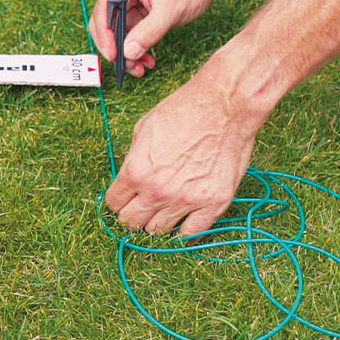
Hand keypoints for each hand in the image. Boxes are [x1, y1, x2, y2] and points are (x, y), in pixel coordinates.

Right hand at [88, 0, 225, 77]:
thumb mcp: (170, 9)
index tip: (113, 56)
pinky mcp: (138, 15)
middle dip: (115, 47)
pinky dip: (136, 50)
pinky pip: (129, 37)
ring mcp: (129, 4)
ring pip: (117, 34)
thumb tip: (128, 53)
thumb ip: (149, 31)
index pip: (103, 10)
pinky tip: (147, 61)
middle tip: (127, 66)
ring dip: (126, 53)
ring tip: (140, 68)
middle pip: (105, 24)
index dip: (104, 35)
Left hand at [105, 72, 265, 235]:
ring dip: (157, 223)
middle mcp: (158, 191)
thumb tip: (130, 178)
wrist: (225, 106)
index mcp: (136, 171)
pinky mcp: (213, 204)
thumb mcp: (144, 129)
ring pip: (159, 232)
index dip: (118, 201)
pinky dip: (185, 231)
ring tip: (163, 212)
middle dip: (133, 215)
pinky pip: (193, 233)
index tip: (124, 199)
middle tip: (142, 208)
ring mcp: (186, 200)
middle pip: (132, 223)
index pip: (114, 203)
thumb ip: (134, 159)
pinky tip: (184, 221)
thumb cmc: (185, 110)